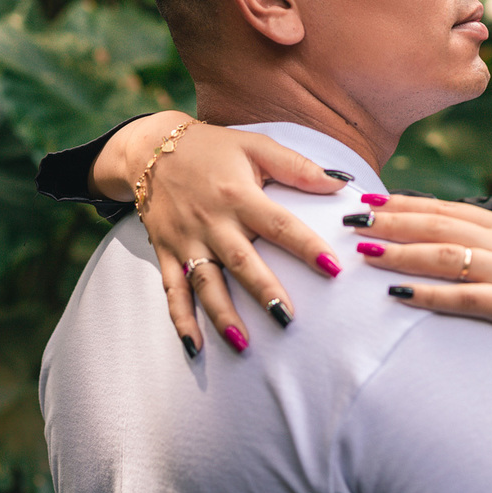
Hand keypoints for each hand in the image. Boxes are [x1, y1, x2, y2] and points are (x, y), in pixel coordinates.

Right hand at [96, 112, 348, 353]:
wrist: (150, 148)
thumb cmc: (213, 148)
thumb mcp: (256, 146)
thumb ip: (298, 167)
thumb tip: (341, 183)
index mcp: (238, 194)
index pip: (279, 224)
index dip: (306, 246)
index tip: (333, 268)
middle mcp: (212, 221)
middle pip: (241, 261)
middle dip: (264, 291)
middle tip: (287, 318)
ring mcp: (186, 239)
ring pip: (205, 282)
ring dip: (222, 314)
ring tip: (244, 343)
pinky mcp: (165, 251)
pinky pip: (172, 290)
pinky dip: (181, 319)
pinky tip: (195, 346)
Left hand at [356, 194, 491, 491]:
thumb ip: (491, 245)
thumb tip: (445, 238)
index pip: (446, 208)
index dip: (405, 203)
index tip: (370, 200)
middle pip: (438, 224)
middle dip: (391, 220)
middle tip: (353, 221)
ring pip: (444, 255)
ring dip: (400, 252)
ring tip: (365, 252)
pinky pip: (462, 296)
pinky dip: (427, 293)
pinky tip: (397, 295)